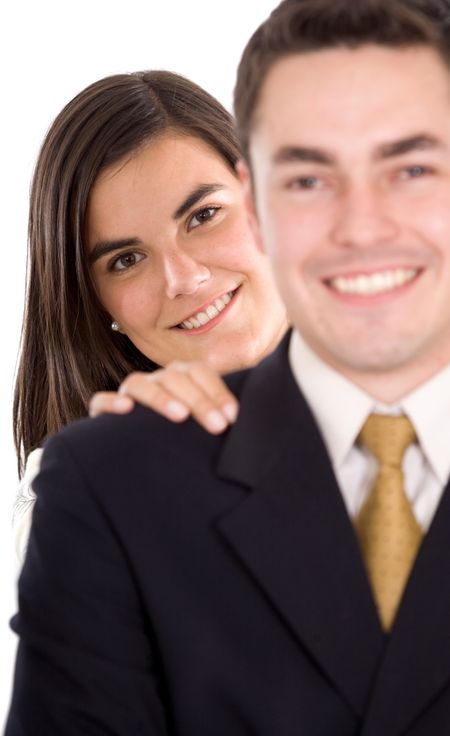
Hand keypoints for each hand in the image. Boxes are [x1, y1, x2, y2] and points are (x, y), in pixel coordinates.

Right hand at [89, 361, 238, 433]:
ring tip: (180, 416)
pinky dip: (111, 402)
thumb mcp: (202, 429)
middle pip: (174, 377)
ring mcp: (128, 394)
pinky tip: (125, 409)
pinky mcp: (103, 414)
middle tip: (217, 426)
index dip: (216, 391)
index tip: (233, 418)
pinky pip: (100, 401)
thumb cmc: (180, 440)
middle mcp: (155, 382)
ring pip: (138, 382)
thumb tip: (245, 422)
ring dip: (161, 397)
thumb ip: (218, 418)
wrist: (139, 460)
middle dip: (198, 400)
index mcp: (179, 380)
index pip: (198, 372)